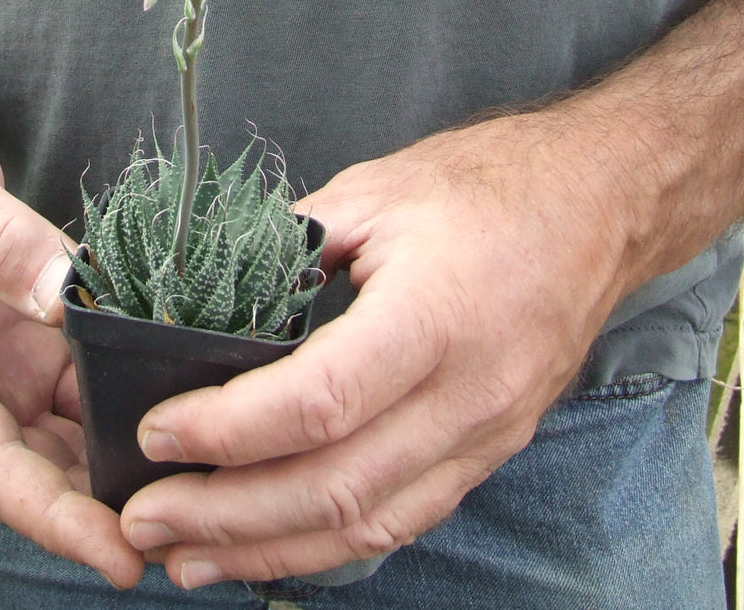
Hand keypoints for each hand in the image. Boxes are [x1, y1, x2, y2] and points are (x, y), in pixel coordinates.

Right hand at [0, 99, 144, 587]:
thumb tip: (64, 293)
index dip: (52, 517)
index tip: (118, 553)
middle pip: (35, 473)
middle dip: (101, 516)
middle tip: (186, 538)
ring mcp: (2, 372)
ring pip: (67, 445)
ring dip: (122, 473)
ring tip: (201, 494)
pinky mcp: (34, 348)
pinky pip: (86, 394)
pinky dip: (130, 412)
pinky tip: (186, 418)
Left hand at [117, 112, 635, 586]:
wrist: (598, 207)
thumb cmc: (487, 187)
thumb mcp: (376, 191)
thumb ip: (289, 247)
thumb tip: (205, 296)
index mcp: (435, 315)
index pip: (319, 403)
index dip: (229, 430)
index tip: (158, 432)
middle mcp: (467, 393)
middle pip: (336, 487)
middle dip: (227, 515)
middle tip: (144, 517)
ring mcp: (485, 434)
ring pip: (369, 525)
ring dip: (268, 549)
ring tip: (186, 556)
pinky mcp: (488, 452)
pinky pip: (403, 519)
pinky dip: (328, 546)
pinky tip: (268, 547)